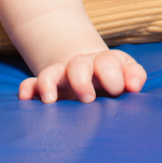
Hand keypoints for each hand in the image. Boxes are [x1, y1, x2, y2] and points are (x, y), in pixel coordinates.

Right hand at [18, 49, 146, 103]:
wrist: (91, 68)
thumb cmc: (113, 75)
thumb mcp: (126, 72)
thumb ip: (134, 76)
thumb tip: (135, 86)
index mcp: (104, 62)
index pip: (108, 63)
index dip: (114, 76)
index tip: (117, 91)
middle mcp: (81, 66)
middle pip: (78, 64)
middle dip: (82, 80)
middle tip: (89, 99)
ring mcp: (62, 75)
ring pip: (51, 72)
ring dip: (50, 84)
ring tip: (51, 100)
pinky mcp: (45, 85)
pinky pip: (32, 83)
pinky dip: (27, 88)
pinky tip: (26, 97)